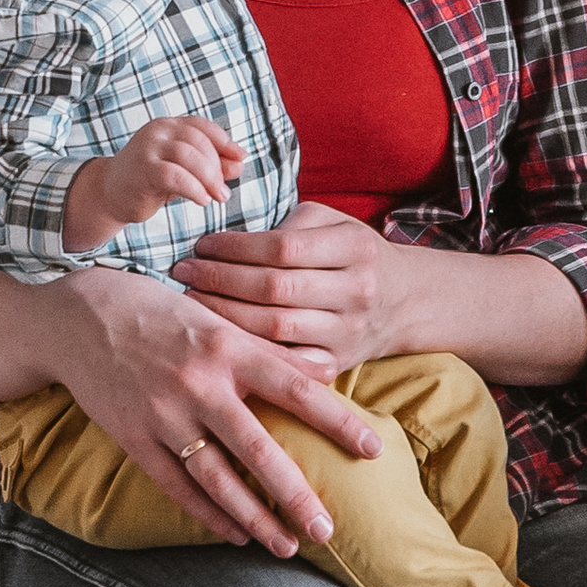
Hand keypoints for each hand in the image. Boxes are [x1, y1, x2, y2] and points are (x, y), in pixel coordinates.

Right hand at [38, 266, 381, 558]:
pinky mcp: (135, 439)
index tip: (372, 449)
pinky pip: (178, 487)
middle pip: (258, 449)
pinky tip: (236, 532)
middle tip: (327, 529)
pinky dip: (209, 514)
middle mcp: (200, 384)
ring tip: (285, 545)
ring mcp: (164, 416)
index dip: (337, 421)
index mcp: (228, 346)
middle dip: (295, 495)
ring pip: (218, 479)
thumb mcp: (216, 317)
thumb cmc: (159, 310)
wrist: (80, 317)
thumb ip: (263, 349)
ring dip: (256, 517)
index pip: (295, 388)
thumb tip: (321, 376)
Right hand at [66, 118, 247, 251]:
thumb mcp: (183, 170)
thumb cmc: (149, 181)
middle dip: (217, 166)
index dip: (224, 142)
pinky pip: (174, 175)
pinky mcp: (142, 169)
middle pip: (199, 141)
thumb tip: (240, 163)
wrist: (109, 195)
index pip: (202, 127)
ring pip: (188, 155)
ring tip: (217, 197)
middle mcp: (158, 130)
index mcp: (169, 125)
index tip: (241, 159)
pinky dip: (193, 188)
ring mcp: (148, 147)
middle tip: (225, 192)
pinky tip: (202, 200)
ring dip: (209, 178)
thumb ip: (210, 165)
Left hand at [176, 202, 410, 367]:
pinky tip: (221, 339)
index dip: (236, 247)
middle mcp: (353, 290)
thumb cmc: (353, 252)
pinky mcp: (337, 364)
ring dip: (225, 316)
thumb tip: (231, 241)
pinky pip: (286, 363)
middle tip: (183, 272)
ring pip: (275, 328)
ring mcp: (346, 332)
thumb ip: (290, 225)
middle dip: (220, 280)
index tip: (202, 245)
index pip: (283, 247)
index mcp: (353, 246)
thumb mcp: (333, 222)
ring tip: (190, 303)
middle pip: (275, 288)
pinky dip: (250, 352)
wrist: (403, 300)